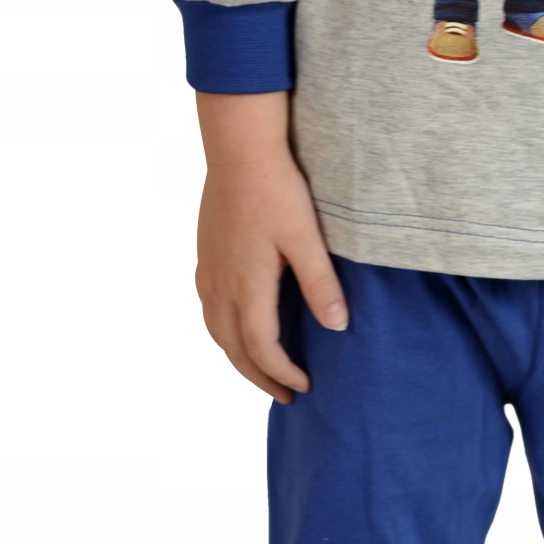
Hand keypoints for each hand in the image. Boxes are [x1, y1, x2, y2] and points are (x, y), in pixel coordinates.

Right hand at [195, 92, 346, 404]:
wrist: (240, 150)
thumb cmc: (276, 189)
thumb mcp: (307, 237)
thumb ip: (320, 284)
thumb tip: (337, 327)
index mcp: (247, 285)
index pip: (260, 348)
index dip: (281, 373)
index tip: (304, 386)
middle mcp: (221, 285)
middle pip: (233, 349)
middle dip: (259, 376)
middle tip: (285, 394)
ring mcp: (209, 270)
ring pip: (216, 331)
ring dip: (238, 357)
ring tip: (262, 369)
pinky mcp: (206, 256)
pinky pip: (209, 309)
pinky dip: (224, 331)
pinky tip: (239, 325)